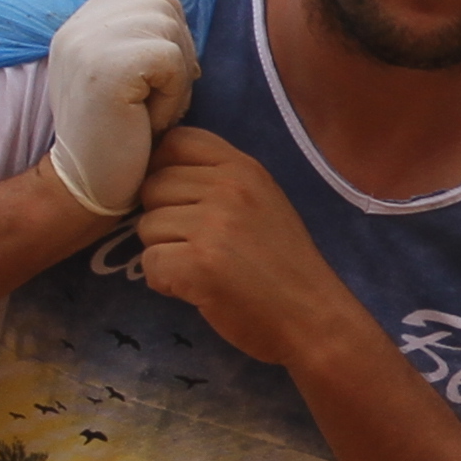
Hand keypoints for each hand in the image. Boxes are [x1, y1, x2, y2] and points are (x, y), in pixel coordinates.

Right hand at [42, 0, 199, 219]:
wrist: (86, 187)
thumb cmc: (118, 135)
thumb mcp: (125, 72)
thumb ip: (140, 35)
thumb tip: (182, 17)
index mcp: (80, 21)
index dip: (168, 32)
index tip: (154, 77)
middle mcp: (78, 24)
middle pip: (165, 8)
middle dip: (175, 56)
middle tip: (150, 101)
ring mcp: (87, 42)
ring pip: (172, 32)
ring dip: (174, 80)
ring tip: (144, 111)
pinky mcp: (107, 66)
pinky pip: (171, 61)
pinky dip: (172, 96)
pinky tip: (145, 121)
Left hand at [125, 127, 345, 365]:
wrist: (314, 319)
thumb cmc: (286, 266)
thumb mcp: (263, 202)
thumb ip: (220, 182)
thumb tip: (159, 174)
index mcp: (244, 168)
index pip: (176, 142)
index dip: (164, 169)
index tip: (179, 200)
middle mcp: (228, 188)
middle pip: (152, 186)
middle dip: (162, 219)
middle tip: (195, 246)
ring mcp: (212, 226)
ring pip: (146, 227)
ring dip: (163, 253)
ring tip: (200, 270)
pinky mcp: (198, 264)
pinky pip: (149, 263)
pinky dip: (165, 282)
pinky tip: (195, 289)